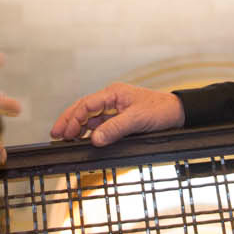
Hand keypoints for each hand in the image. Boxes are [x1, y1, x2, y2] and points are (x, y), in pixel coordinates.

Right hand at [49, 82, 183, 146]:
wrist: (178, 113)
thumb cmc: (160, 110)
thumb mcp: (138, 120)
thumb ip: (115, 129)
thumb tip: (94, 139)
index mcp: (113, 93)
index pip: (86, 104)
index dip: (73, 118)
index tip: (64, 132)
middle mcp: (111, 100)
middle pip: (83, 109)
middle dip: (68, 121)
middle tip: (55, 134)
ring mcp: (115, 109)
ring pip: (90, 118)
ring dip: (77, 127)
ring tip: (65, 139)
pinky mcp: (119, 119)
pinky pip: (99, 125)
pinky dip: (89, 132)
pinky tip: (83, 140)